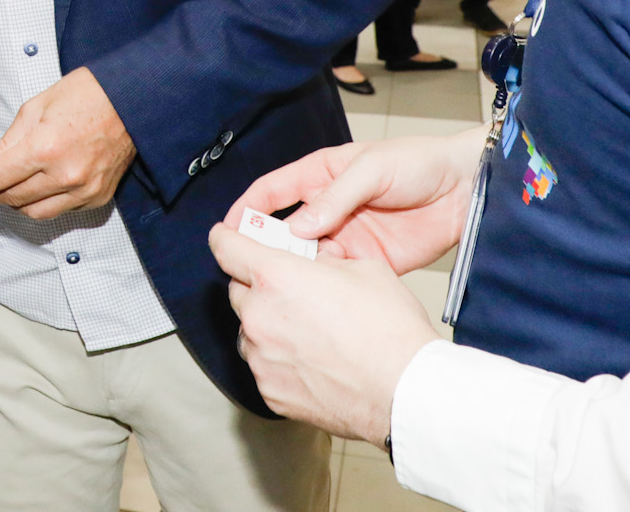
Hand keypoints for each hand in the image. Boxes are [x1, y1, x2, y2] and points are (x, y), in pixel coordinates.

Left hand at [0, 68, 134, 219]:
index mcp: (45, 147)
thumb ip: (7, 142)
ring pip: (34, 213)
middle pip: (12, 198)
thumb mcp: (35, 107)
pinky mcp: (97, 197)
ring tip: (6, 190)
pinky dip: (44, 203)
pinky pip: (61, 211)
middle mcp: (65, 174)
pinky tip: (39, 188)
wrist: (131, 99)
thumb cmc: (87, 95)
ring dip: (15, 203)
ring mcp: (84, 190)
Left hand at [208, 225, 437, 444]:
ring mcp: (262, 358)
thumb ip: (326, 261)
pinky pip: (263, 365)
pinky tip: (312, 360)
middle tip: (290, 289)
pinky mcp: (270, 392)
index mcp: (277, 277)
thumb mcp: (364, 269)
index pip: (226, 248)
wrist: (405, 392)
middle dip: (257, 285)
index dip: (225, 237)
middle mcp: (259, 316)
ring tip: (306, 329)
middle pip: (238, 290)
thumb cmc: (391, 332)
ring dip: (267, 324)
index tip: (224, 236)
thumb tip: (317, 261)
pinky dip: (279, 359)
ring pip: (249, 330)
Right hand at [224, 131, 483, 274]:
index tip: (227, 230)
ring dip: (296, 271)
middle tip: (251, 268)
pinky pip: (338, 277)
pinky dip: (325, 287)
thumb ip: (335, 198)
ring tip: (284, 287)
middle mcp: (327, 209)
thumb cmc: (418, 163)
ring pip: (308, 259)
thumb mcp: (372, 169)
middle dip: (266, 248)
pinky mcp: (368, 262)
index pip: (271, 192)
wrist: (466, 190)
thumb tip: (297, 228)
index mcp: (320, 176)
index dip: (246, 209)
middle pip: (284, 231)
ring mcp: (346, 236)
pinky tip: (317, 297)